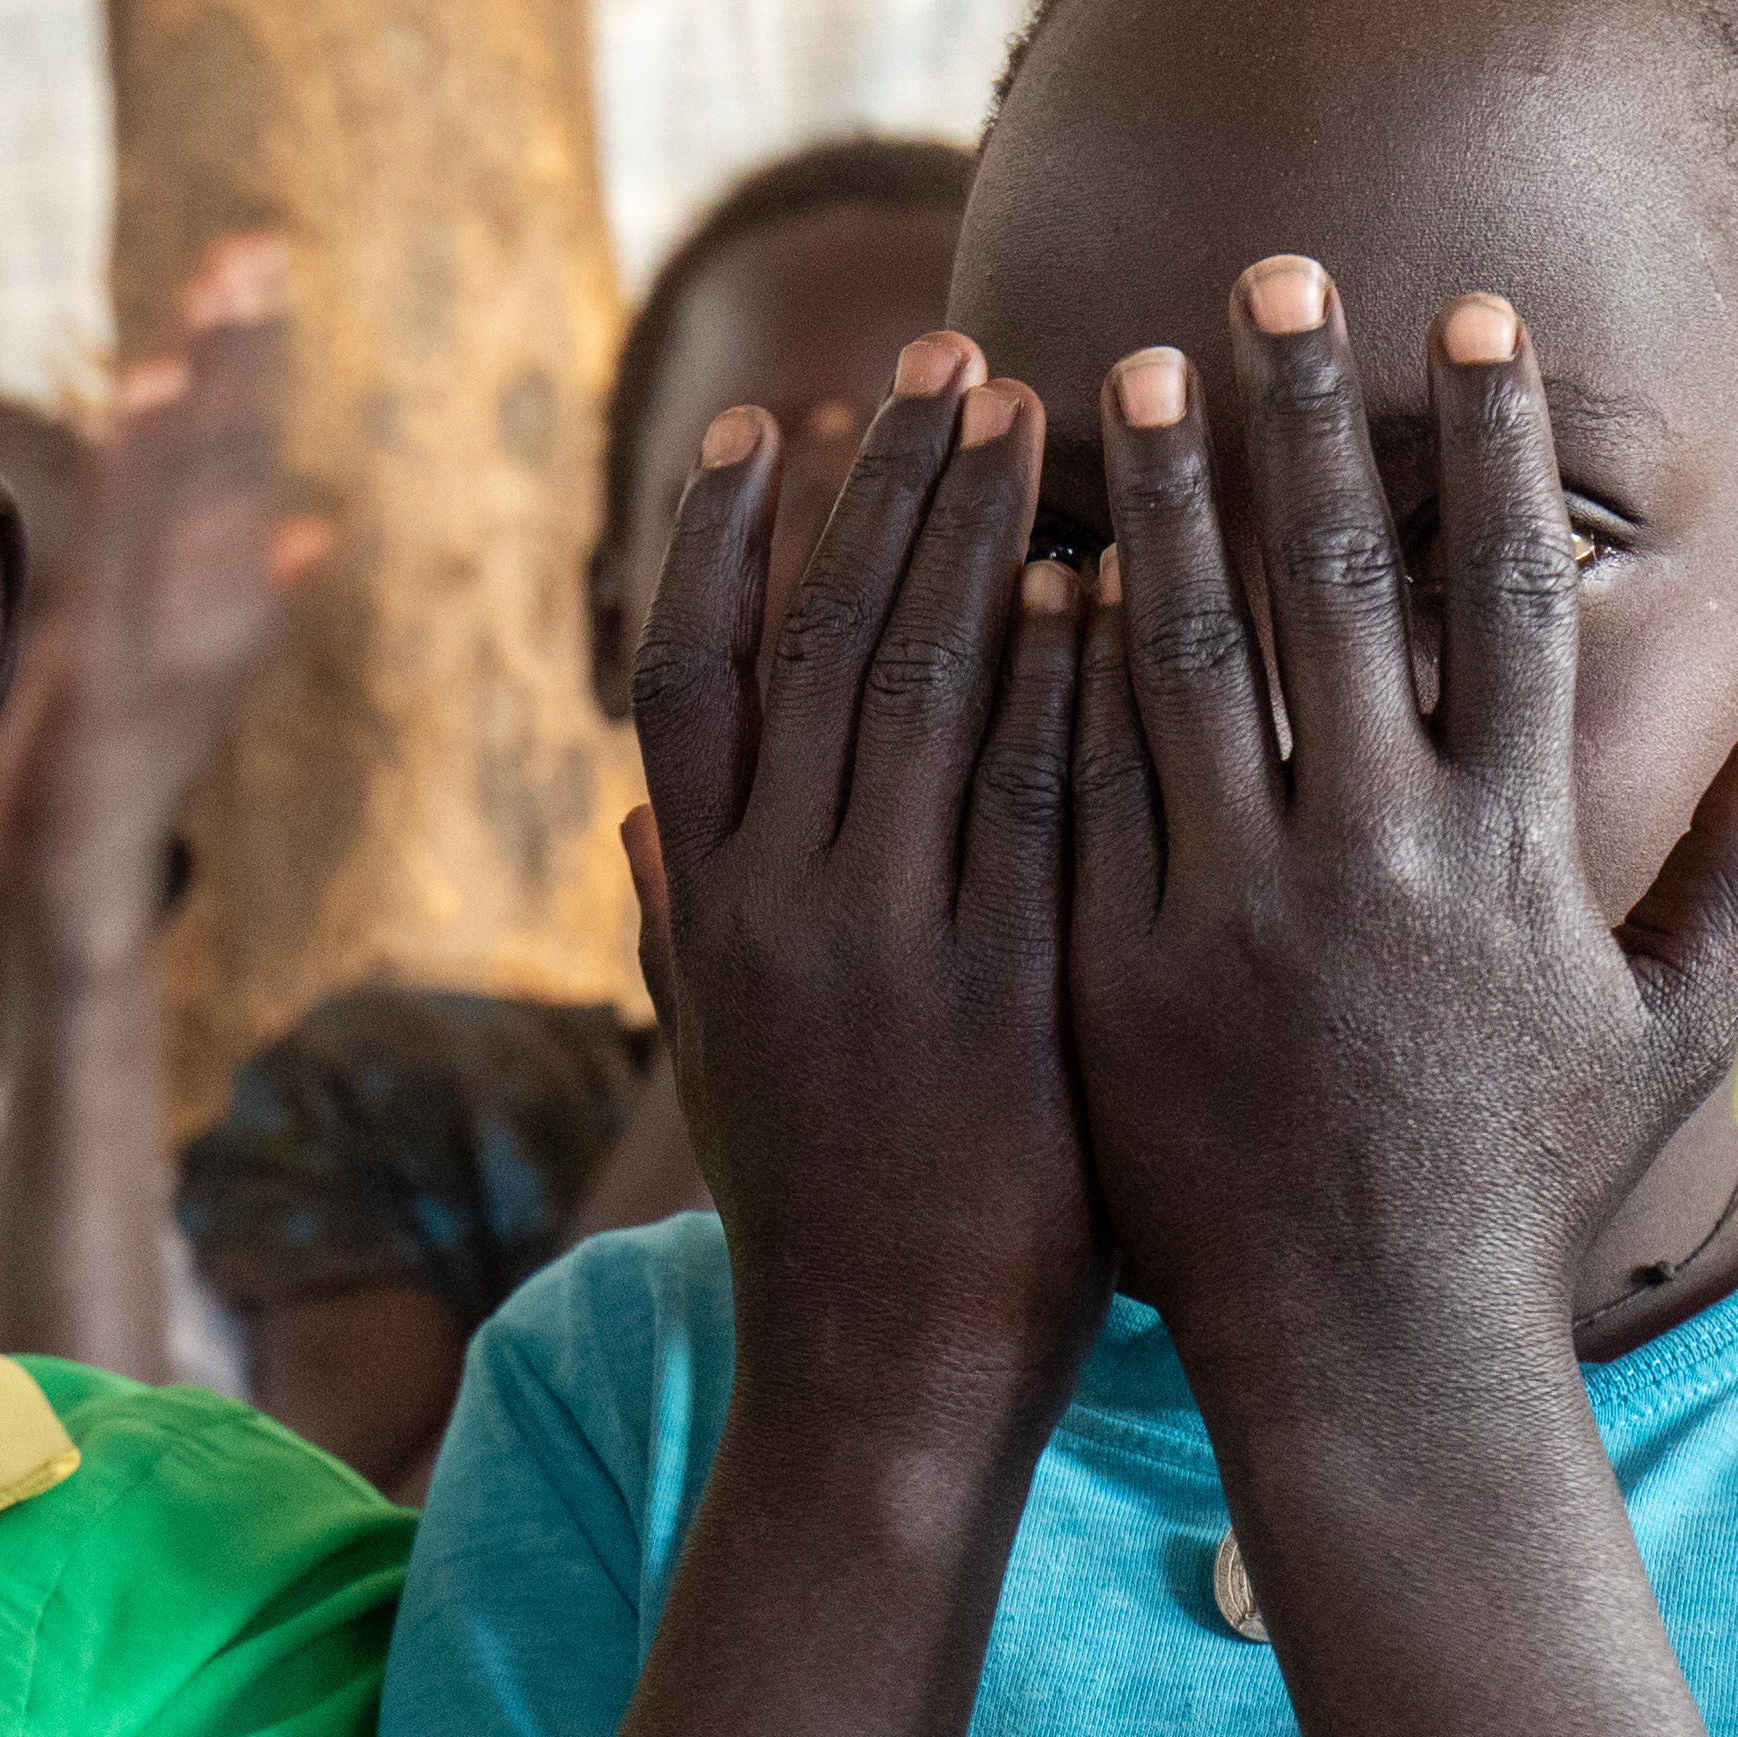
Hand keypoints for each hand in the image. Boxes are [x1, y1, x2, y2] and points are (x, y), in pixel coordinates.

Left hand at [11, 233, 330, 897]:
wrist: (70, 919)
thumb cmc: (95, 798)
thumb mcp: (162, 683)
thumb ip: (239, 601)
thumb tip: (312, 525)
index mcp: (202, 604)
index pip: (233, 465)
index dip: (246, 367)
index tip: (253, 260)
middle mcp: (196, 622)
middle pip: (227, 469)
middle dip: (242, 358)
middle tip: (254, 248)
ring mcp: (159, 662)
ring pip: (188, 512)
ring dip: (202, 406)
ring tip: (209, 307)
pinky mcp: (108, 701)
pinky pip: (120, 573)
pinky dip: (130, 490)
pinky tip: (135, 411)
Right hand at [618, 334, 1098, 1465]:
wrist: (884, 1382)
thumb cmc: (816, 1224)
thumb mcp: (714, 1068)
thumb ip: (670, 928)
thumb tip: (630, 815)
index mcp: (697, 907)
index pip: (686, 671)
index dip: (724, 534)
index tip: (770, 418)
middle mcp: (769, 903)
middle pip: (811, 636)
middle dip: (875, 482)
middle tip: (942, 353)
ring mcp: (883, 940)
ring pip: (917, 679)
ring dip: (971, 528)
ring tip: (1034, 408)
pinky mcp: (996, 983)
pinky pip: (1031, 786)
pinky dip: (1056, 670)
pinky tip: (1107, 573)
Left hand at [1065, 260, 1737, 1381]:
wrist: (1378, 1361)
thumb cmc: (1527, 1199)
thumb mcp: (1669, 1035)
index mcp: (1514, 848)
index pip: (1508, 594)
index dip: (1490, 445)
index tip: (1464, 319)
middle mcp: (1380, 858)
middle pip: (1342, 588)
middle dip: (1307, 420)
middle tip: (1269, 274)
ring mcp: (1243, 913)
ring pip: (1189, 661)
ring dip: (1159, 506)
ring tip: (1122, 374)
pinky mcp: (1128, 970)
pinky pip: (1086, 788)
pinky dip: (1060, 672)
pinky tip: (1030, 565)